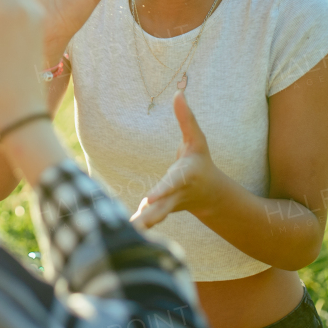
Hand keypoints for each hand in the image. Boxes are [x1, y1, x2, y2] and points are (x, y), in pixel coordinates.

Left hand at [131, 92, 223, 230]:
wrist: (210, 193)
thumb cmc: (200, 162)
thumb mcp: (197, 140)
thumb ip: (187, 119)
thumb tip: (178, 93)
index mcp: (184, 177)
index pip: (171, 184)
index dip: (161, 191)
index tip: (150, 199)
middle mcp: (176, 195)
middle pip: (162, 208)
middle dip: (149, 217)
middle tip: (134, 226)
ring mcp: (168, 207)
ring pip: (152, 218)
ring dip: (138, 226)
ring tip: (122, 234)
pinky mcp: (159, 213)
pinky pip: (146, 220)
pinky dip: (136, 226)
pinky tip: (118, 233)